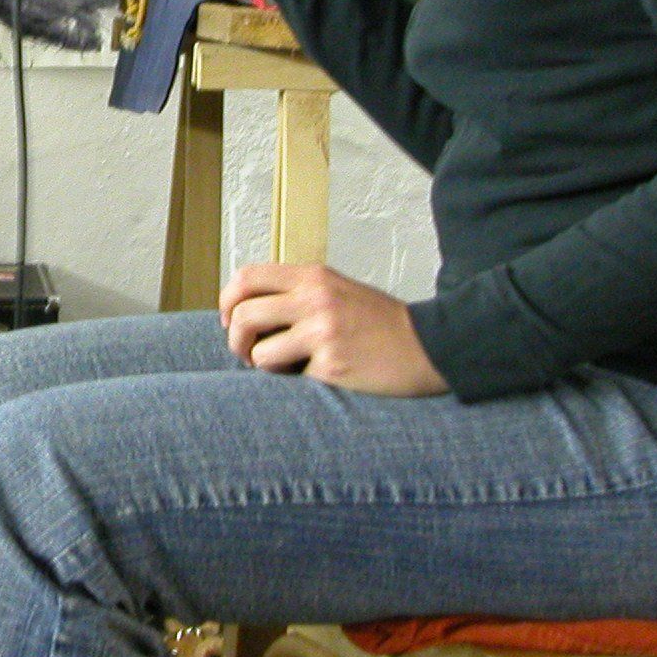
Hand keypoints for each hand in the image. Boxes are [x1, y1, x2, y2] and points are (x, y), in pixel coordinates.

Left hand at [219, 263, 446, 396]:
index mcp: (313, 276)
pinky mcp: (332, 363)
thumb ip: (297, 293)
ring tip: (284, 367)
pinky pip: (289, 376)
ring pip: (258, 352)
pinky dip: (294, 380)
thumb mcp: (338, 290)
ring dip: (263, 365)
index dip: (228, 302)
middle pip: (243, 315)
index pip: (247, 277)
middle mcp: (314, 298)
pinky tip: (317, 374)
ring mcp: (323, 330)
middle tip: (249, 353)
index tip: (231, 320)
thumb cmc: (379, 324)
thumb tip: (246, 310)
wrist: (428, 346)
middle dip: (236, 340)